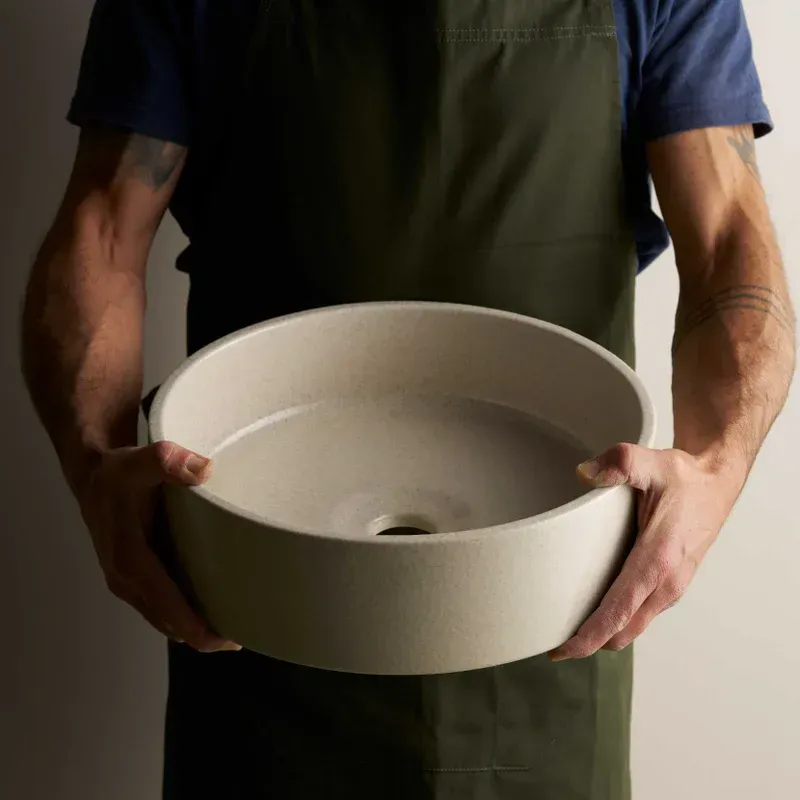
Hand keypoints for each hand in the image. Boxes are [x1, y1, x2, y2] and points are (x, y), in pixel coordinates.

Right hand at [76, 441, 240, 652]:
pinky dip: (186, 613)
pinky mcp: (138, 577)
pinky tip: (215, 607)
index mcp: (129, 560)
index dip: (196, 627)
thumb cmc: (117, 472)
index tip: (228, 640)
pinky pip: (163, 605)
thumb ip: (167, 461)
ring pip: (166, 618)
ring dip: (196, 627)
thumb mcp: (138, 461)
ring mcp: (130, 583)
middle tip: (247, 633)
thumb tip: (204, 469)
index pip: (166, 605)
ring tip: (238, 626)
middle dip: (204, 635)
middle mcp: (127, 580)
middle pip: (169, 622)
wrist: (94, 476)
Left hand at [549, 443, 740, 660]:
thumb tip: (584, 474)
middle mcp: (667, 583)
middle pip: (622, 630)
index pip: (619, 611)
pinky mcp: (669, 585)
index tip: (561, 651)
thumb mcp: (650, 462)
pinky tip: (594, 606)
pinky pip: (639, 613)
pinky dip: (616, 619)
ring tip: (565, 626)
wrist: (716, 482)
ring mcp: (670, 588)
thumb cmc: (683, 477)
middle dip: (588, 642)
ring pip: (632, 625)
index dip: (588, 636)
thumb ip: (618, 463)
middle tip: (549, 640)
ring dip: (603, 632)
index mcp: (658, 560)